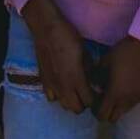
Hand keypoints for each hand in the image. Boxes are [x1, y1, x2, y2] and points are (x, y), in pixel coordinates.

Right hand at [21, 0, 95, 115]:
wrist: (46, 29)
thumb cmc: (68, 37)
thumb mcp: (84, 51)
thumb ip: (89, 69)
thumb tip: (92, 79)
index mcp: (76, 78)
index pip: (89, 101)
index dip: (95, 98)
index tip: (96, 91)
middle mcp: (63, 86)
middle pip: (76, 109)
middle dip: (84, 104)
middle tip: (86, 92)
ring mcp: (52, 85)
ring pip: (63, 105)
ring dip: (71, 101)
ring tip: (74, 90)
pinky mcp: (43, 81)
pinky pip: (51, 98)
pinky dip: (57, 96)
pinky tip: (61, 86)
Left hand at [94, 36, 139, 123]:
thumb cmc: (122, 52)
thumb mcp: (104, 62)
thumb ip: (95, 76)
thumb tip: (92, 85)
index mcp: (115, 94)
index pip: (102, 116)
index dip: (96, 112)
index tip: (95, 103)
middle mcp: (128, 100)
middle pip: (114, 118)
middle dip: (107, 112)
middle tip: (105, 99)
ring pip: (126, 109)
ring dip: (120, 104)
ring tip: (118, 87)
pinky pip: (137, 99)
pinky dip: (132, 96)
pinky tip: (131, 81)